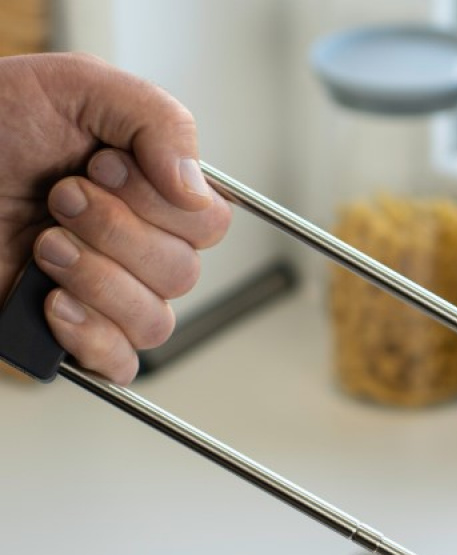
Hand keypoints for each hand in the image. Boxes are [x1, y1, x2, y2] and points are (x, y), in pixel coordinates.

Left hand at [0, 53, 230, 382]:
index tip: (102, 167)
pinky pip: (120, 364)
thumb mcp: (77, 86)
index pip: (209, 223)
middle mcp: (140, 249)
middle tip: (60, 199)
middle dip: (115, 233)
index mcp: (154, 196)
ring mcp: (111, 296)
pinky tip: (52, 301)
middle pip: (183, 274)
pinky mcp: (77, 333)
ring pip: (154, 322)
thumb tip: (196, 192)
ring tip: (45, 245)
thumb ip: (160, 121)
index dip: (160, 203)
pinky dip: (91, 337)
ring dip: (97, 280)